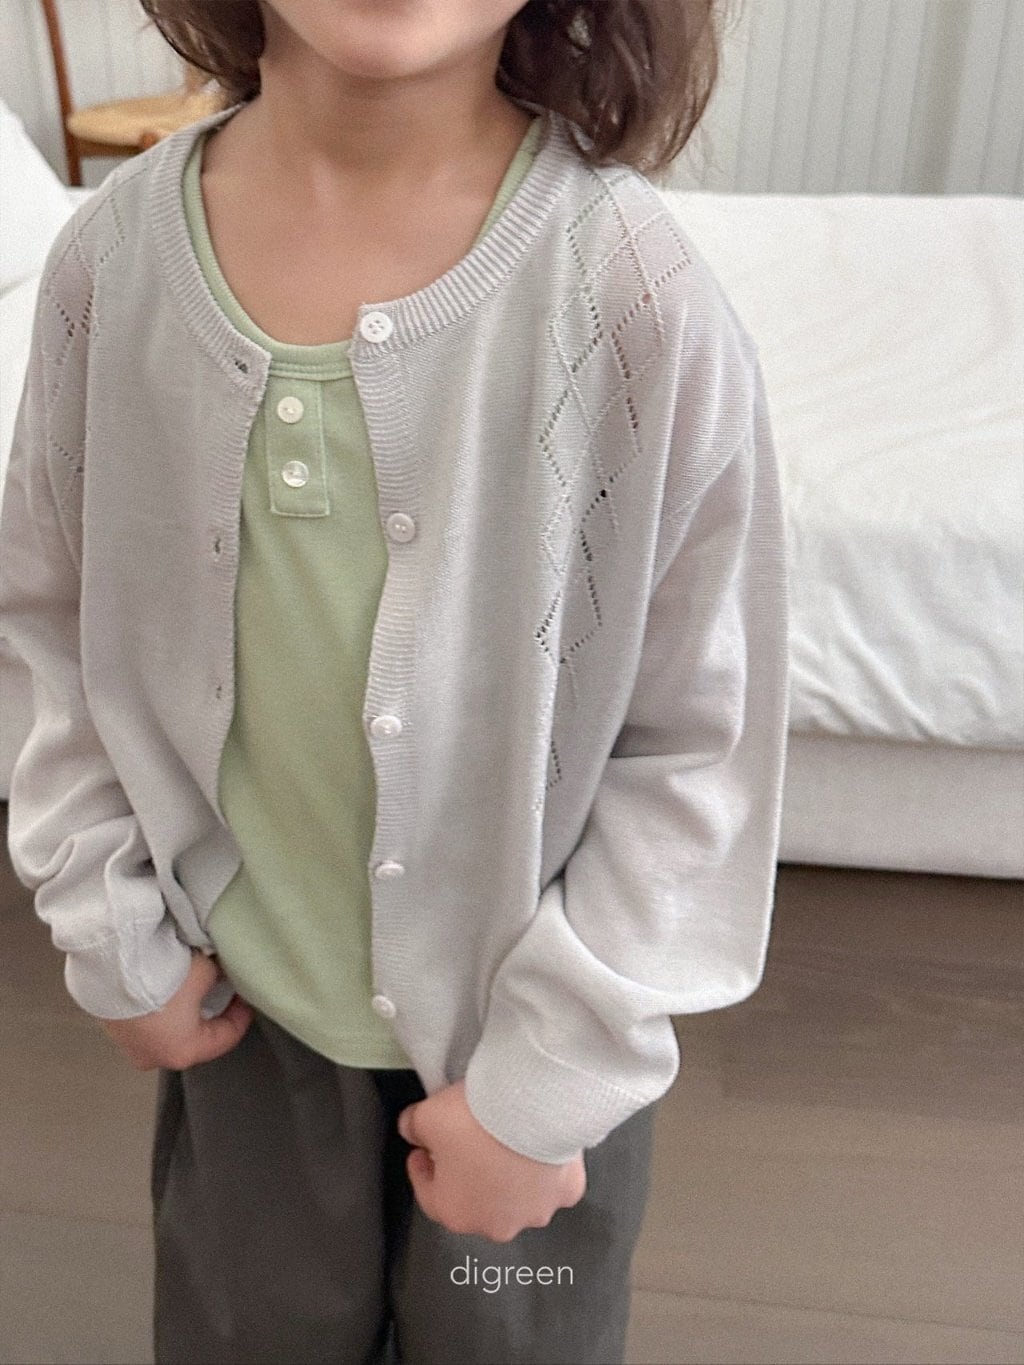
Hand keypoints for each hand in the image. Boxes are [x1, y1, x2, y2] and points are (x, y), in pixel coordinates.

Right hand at [100, 949, 253, 1069]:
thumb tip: (221, 975)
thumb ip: (219, 979)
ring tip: (192, 986)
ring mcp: (132, 1048)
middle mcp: (156, 1058)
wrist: (110, 966)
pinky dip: (161, 1010)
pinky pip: (148, 1024)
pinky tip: (165, 988)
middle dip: (211, 1014)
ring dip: (184, 1012)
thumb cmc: (157, 976)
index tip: (246, 997)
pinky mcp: (116, 1033)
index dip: (241, 1014)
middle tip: (221, 989)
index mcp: (185, 1052)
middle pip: (198, 1038)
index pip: (227, 1037)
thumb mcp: (205, 972)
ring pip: (171, 1032)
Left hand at [397, 1079, 585, 1242]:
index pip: (430, 1195)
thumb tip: (411, 1129)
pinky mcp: (568, 1192)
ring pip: (518, 1195)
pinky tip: (539, 1143)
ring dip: (509, 1175)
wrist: (534, 1109)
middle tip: (467, 1142)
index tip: (422, 1148)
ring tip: (506, 1140)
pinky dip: (545, 1167)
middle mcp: (497, 1226)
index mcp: (456, 1215)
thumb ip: (413, 1127)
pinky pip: (553, 1181)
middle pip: (477, 1200)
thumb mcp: (426, 1116)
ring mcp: (537, 1212)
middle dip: (469, 1174)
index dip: (423, 1169)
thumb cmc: (473, 1122)